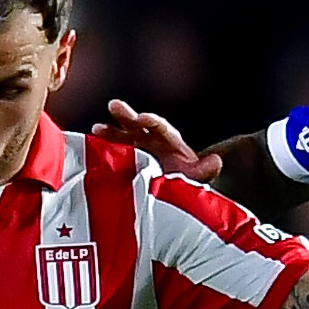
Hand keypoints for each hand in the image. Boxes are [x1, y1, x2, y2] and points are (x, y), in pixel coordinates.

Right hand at [89, 100, 219, 180]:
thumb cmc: (185, 185)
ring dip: (110, 131)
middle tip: (114, 106)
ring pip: (123, 137)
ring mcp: (136, 151)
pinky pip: (113, 153)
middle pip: (139, 125)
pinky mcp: (124, 163)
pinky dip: (103, 148)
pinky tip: (91, 146)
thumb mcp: (195, 178)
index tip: (143, 119)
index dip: (152, 122)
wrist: (173, 202)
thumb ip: (203, 170)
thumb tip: (216, 162)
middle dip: (127, 115)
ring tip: (97, 128)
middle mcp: (151, 143)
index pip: (161, 127)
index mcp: (169, 143)